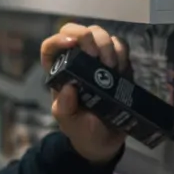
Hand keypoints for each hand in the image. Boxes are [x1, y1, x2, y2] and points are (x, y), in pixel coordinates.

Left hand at [40, 23, 128, 164]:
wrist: (105, 141)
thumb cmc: (82, 131)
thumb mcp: (70, 124)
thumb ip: (64, 109)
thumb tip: (68, 88)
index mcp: (60, 73)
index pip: (51, 47)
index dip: (59, 39)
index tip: (73, 44)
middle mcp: (77, 61)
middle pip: (78, 32)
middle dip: (90, 38)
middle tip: (97, 57)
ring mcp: (98, 60)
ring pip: (100, 35)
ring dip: (108, 46)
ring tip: (112, 68)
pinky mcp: (116, 63)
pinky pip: (119, 45)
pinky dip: (122, 52)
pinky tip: (122, 69)